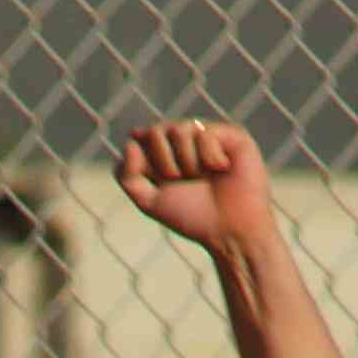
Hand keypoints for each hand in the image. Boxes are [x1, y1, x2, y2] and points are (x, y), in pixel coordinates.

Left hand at [115, 119, 276, 250]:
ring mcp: (207, 136)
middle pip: (156, 131)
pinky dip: (209, 156)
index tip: (158, 180)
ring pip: (178, 128)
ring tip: (204, 177)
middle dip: (164, 162)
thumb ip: (127, 176)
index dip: (144, 159)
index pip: (140, 139)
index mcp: (164, 155)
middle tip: (183, 181)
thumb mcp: (149, 202)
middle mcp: (184, 143)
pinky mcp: (230, 134)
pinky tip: (222, 168)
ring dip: (187, 161)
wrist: (229, 228)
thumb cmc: (192, 217)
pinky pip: (204, 132)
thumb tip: (130, 142)